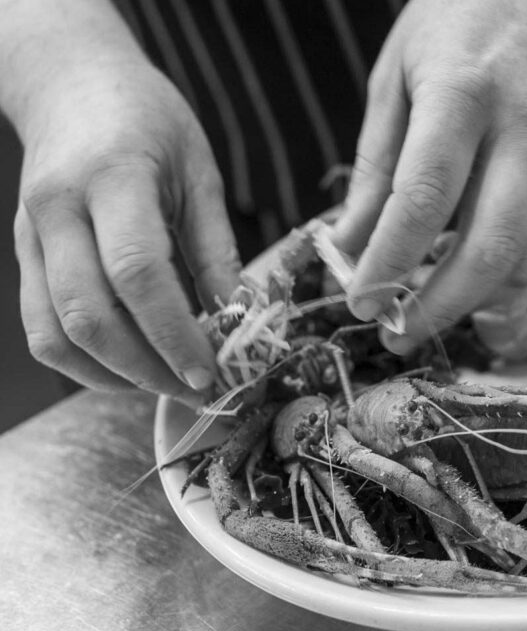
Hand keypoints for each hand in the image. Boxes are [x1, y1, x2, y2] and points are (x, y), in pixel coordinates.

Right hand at [13, 59, 240, 404]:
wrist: (71, 83)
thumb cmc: (148, 120)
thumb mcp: (200, 172)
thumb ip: (216, 248)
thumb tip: (239, 319)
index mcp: (112, 178)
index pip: (137, 272)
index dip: (173, 332)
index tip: (210, 369)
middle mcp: (58, 210)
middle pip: (87, 315)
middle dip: (145, 368)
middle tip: (195, 388)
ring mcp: (30, 235)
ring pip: (53, 334)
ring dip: (112, 376)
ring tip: (164, 383)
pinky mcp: (23, 255)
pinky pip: (40, 328)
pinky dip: (83, 362)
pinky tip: (127, 366)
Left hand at [332, 0, 526, 353]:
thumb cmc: (454, 21)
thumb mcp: (394, 79)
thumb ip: (375, 168)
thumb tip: (349, 246)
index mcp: (461, 96)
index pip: (423, 200)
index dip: (389, 263)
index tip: (359, 302)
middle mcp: (521, 129)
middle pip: (491, 246)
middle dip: (441, 305)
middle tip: (398, 332)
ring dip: (479, 299)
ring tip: (431, 306)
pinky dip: (508, 273)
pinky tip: (471, 272)